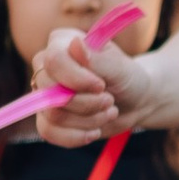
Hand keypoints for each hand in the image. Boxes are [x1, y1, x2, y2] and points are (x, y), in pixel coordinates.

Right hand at [31, 29, 161, 145]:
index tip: (102, 86)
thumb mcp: (120, 68)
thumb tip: (76, 44)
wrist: (134, 102)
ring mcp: (44, 93)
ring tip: (109, 112)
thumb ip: (98, 58)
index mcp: (61, 43)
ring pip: (53, 115)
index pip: (54, 61)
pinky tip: (95, 131)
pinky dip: (76, 136)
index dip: (78, 80)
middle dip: (86, 104)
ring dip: (88, 120)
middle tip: (110, 100)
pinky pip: (48, 132)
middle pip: (50, 93)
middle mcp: (46, 66)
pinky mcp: (48, 117)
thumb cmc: (127, 78)